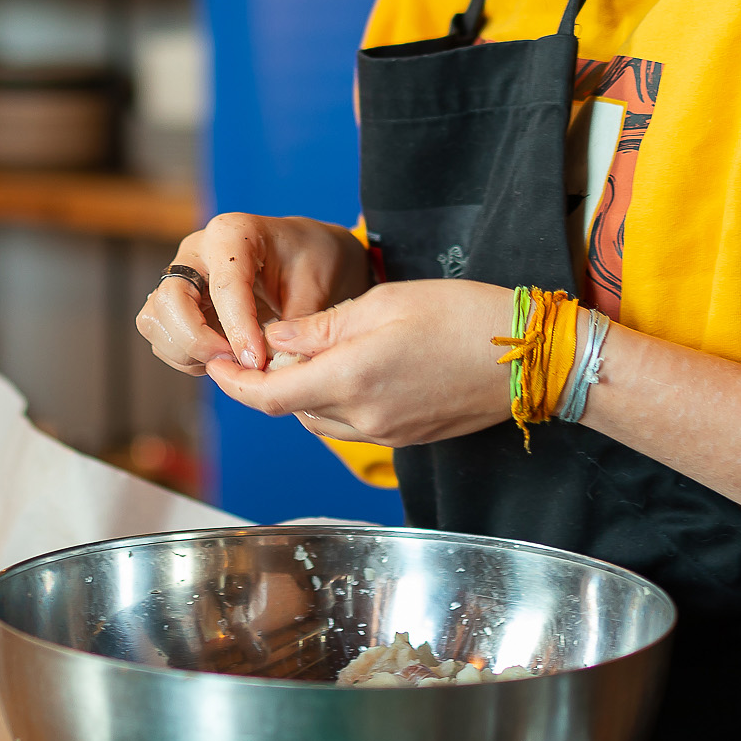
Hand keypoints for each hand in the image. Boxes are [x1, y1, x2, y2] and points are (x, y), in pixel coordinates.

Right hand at [137, 214, 370, 375]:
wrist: (305, 256)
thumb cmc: (312, 260)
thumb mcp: (316, 287)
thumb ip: (295, 327)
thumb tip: (275, 368)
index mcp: (232, 234)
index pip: (225, 286)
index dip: (238, 329)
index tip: (256, 361)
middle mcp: (196, 252)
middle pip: (169, 301)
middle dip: (198, 340)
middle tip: (237, 362)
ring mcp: (181, 278)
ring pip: (155, 321)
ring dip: (188, 352)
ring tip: (232, 361)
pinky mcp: (177, 304)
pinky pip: (162, 337)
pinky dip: (186, 357)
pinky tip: (222, 358)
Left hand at [207, 280, 521, 447]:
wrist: (528, 357)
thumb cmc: (459, 316)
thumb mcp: (382, 303)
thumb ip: (320, 326)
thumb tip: (274, 338)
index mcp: (350, 380)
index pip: (268, 395)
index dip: (234, 383)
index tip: (213, 365)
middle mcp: (363, 418)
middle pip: (290, 409)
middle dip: (266, 382)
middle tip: (257, 347)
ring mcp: (387, 433)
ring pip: (319, 418)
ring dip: (300, 392)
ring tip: (303, 353)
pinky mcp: (406, 437)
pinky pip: (351, 423)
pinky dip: (333, 400)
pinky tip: (345, 368)